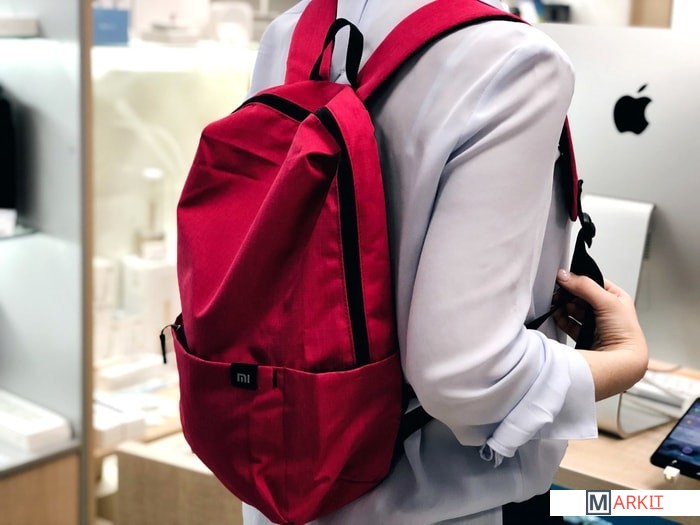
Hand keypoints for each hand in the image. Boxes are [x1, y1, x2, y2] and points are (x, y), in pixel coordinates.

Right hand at [554, 269, 647, 399]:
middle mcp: (607, 310)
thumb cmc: (625, 336)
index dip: (578, 280)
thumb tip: (566, 275)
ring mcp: (595, 324)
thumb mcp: (608, 302)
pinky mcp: (586, 336)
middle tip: (557, 293)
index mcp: (617, 298)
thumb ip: (585, 286)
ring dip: (563, 306)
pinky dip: (562, 319)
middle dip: (568, 294)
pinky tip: (556, 316)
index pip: (593, 283)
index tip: (563, 279)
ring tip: (555, 305)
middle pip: (581, 296)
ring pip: (574, 309)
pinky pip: (570, 323)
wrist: (622, 364)